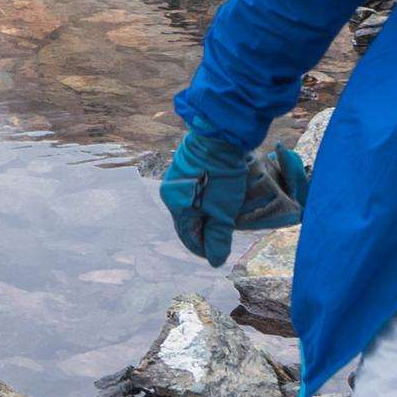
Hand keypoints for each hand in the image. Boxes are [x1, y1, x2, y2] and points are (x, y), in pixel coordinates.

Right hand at [160, 127, 309, 264]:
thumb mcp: (223, 212)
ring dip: (207, 211)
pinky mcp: (188, 161)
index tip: (217, 254)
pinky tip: (220, 194)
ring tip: (224, 215)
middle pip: (189, 219)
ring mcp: (178, 174)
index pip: (188, 237)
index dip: (204, 248)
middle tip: (223, 235)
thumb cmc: (220, 177)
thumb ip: (218, 238)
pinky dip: (208, 195)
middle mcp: (172, 191)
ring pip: (193, 202)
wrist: (220, 134)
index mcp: (176, 206)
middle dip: (206, 229)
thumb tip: (214, 261)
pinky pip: (196, 186)